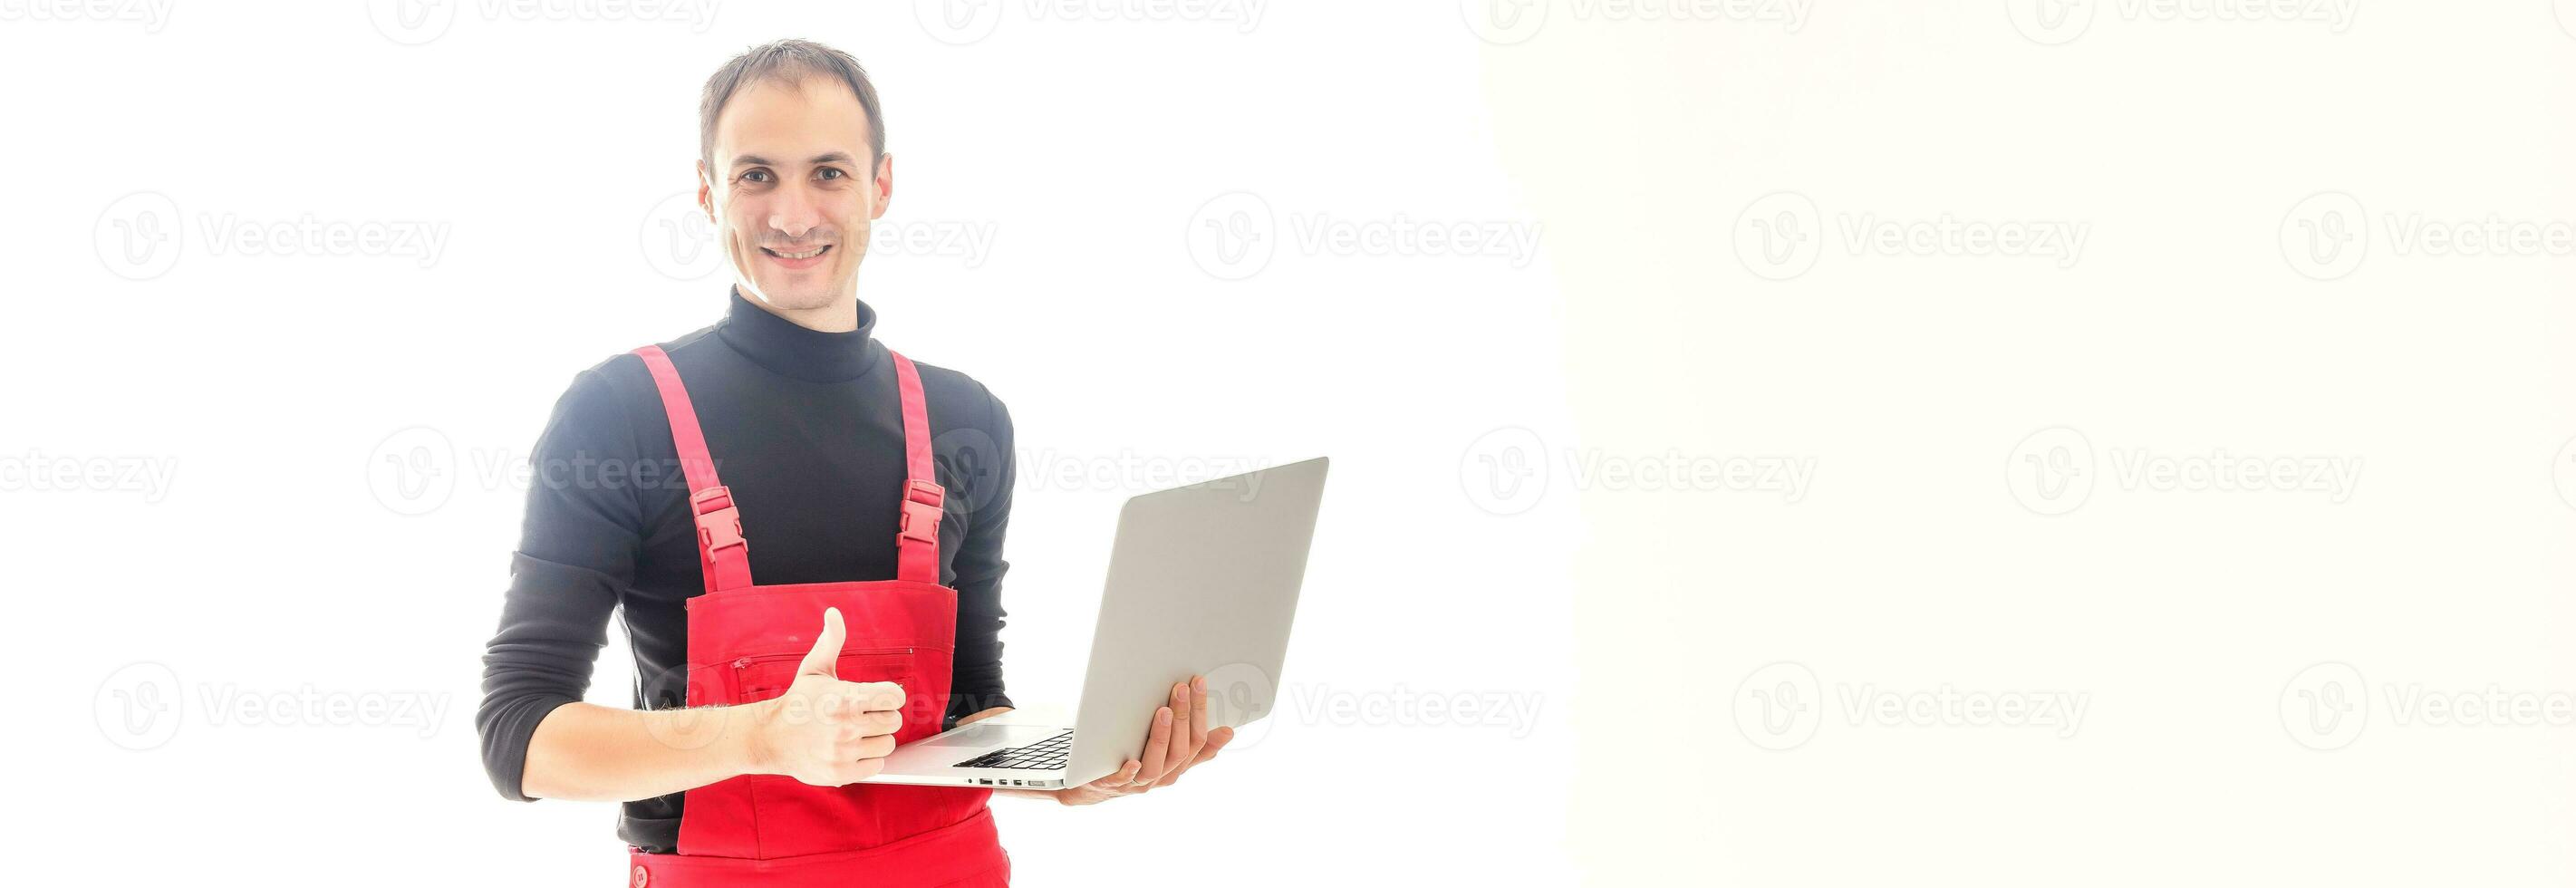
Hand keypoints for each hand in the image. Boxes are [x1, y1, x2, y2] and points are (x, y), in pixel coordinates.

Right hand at [744, 608, 906, 786]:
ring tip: (857, 732)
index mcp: (844, 698)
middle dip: (882, 716)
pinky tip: (853, 749)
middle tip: (864, 716)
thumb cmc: (797, 702)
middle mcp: (845, 726)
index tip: (877, 697)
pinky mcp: (841, 773)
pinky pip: (877, 767)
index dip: (888, 695)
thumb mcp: (814, 668)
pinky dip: (868, 759)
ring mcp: (843, 751)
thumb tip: (834, 614)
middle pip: (894, 721)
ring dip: (876, 739)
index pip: (895, 696)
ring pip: (887, 745)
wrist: (769, 738)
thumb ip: (831, 640)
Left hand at [1046, 676, 1233, 805]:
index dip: (1201, 712)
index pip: (1198, 740)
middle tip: (1181, 688)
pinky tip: (1133, 761)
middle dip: (1183, 716)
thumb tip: (1227, 731)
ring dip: (1162, 737)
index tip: (1200, 684)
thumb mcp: (1168, 752)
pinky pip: (1123, 781)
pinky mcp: (1112, 785)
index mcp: (1177, 766)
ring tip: (1163, 711)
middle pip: (1180, 750)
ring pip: (1157, 764)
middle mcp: (1162, 775)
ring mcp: (1139, 782)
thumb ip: (1193, 744)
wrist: (1092, 785)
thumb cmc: (1133, 759)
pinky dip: (1129, 771)